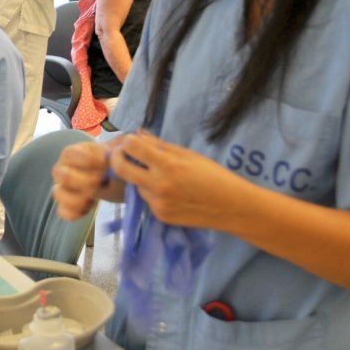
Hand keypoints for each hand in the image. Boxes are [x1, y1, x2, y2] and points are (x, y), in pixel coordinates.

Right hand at [51, 140, 110, 219]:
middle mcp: (61, 169)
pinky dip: (76, 212)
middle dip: (84, 181)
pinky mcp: (66, 204)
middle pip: (63, 176)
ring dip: (78, 198)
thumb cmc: (108, 162)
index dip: (88, 160)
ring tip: (93, 197)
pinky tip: (89, 206)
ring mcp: (61, 187)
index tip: (104, 162)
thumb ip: (110, 156)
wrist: (111, 176)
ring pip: (58, 194)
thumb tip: (109, 164)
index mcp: (70, 154)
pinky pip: (63, 212)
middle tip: (99, 181)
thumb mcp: (110, 153)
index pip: (69, 154)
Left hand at [111, 130, 246, 228]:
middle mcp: (159, 185)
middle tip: (121, 153)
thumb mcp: (188, 155)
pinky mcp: (159, 215)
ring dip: (139, 177)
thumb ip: (160, 145)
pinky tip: (169, 191)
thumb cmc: (214, 175)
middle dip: (117, 158)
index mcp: (168, 165)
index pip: (132, 147)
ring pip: (136, 185)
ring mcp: (157, 203)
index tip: (130, 141)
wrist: (232, 207)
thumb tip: (138, 134)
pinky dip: (151, 192)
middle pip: (121, 168)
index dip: (128, 142)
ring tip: (158, 175)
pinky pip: (147, 199)